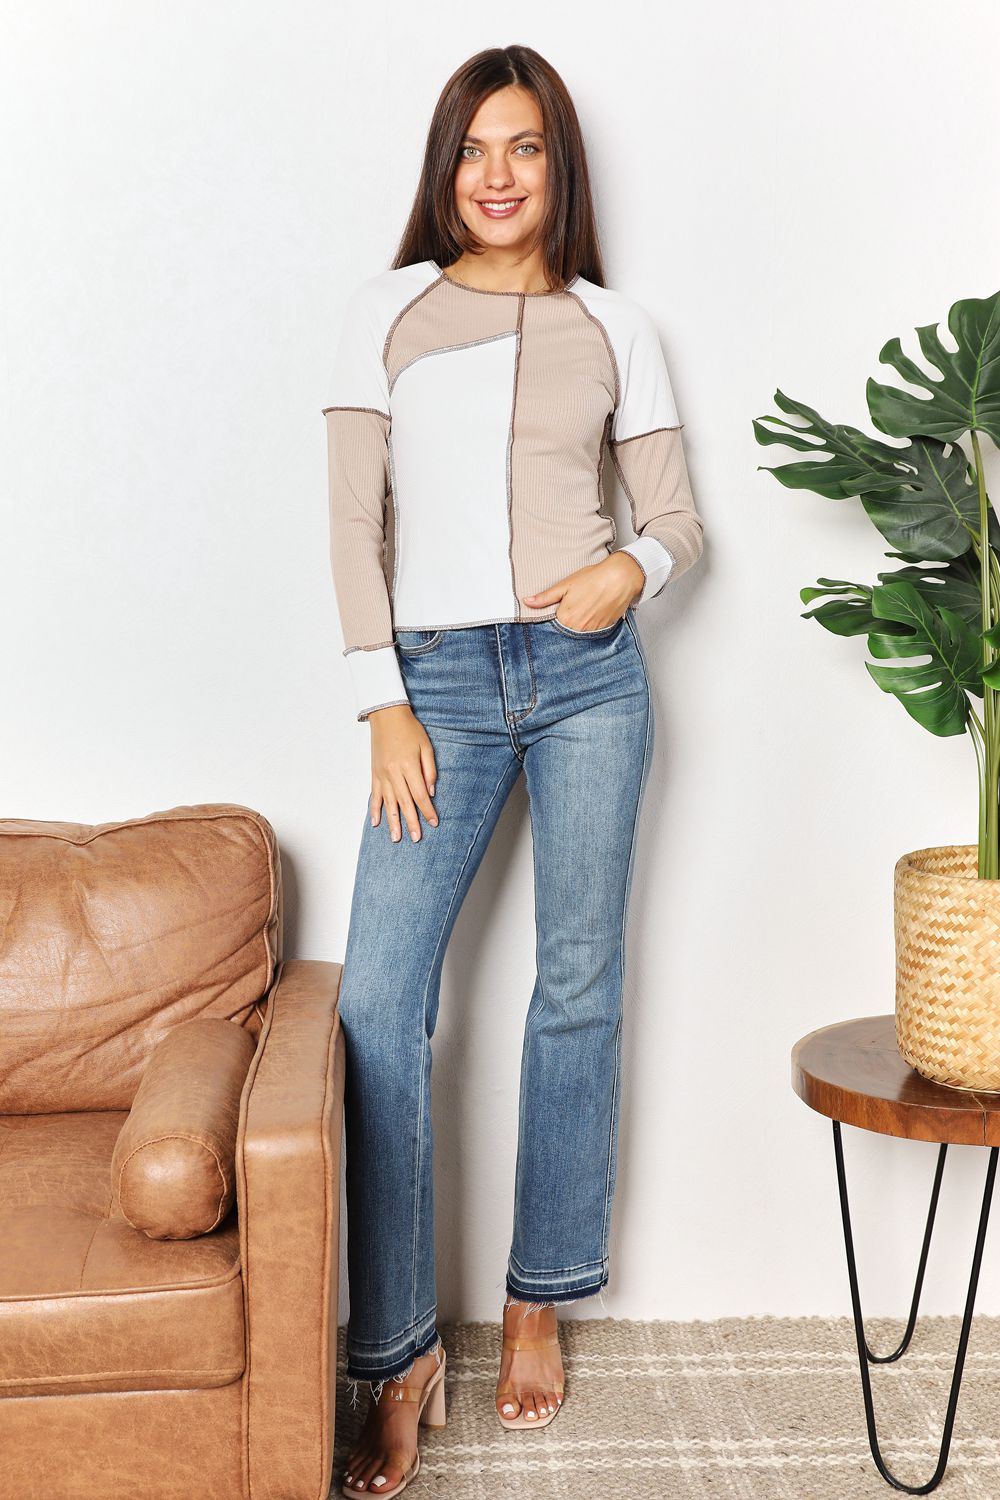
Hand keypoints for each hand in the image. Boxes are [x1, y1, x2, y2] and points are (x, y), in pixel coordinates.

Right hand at [366, 704, 438, 842]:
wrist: (386, 716)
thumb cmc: (410, 729)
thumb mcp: (426, 746)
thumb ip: (430, 770)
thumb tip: (431, 792)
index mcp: (409, 766)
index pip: (420, 795)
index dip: (427, 810)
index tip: (434, 822)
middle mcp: (394, 773)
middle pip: (404, 802)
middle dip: (411, 822)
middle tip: (416, 838)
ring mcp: (382, 774)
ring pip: (388, 803)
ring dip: (393, 822)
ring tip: (396, 838)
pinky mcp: (374, 773)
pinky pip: (374, 795)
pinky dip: (375, 809)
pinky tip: (376, 823)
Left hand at [523, 552, 643, 628]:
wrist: (620, 578)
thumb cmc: (593, 579)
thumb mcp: (565, 585)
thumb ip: (545, 597)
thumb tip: (527, 602)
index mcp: (565, 618)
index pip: (551, 628)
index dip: (552, 620)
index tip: (554, 614)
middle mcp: (578, 629)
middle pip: (565, 632)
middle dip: (564, 624)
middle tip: (572, 609)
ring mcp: (592, 631)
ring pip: (579, 634)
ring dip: (578, 626)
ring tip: (583, 610)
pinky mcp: (604, 630)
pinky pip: (592, 633)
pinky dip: (590, 626)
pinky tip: (592, 613)